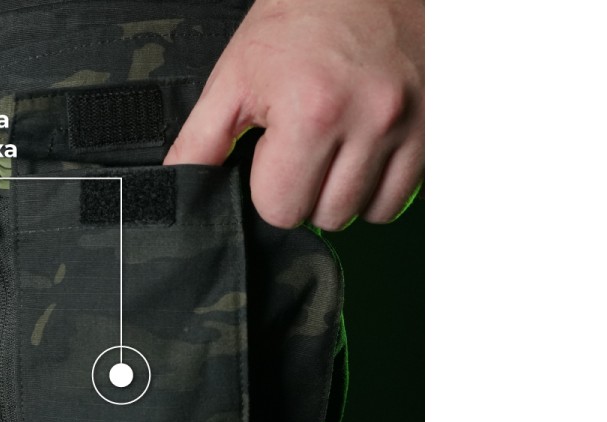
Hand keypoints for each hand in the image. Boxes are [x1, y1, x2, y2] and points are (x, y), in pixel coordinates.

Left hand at [164, 0, 423, 229]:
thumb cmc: (300, 18)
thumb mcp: (236, 74)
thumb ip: (202, 139)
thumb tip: (176, 188)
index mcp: (313, 111)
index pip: (281, 209)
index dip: (270, 187)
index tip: (274, 151)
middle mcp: (368, 120)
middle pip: (325, 217)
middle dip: (307, 191)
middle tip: (304, 145)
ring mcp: (406, 125)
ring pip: (365, 214)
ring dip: (342, 193)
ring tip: (334, 147)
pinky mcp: (431, 129)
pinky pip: (398, 200)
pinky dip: (377, 187)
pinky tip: (362, 152)